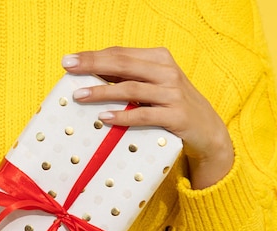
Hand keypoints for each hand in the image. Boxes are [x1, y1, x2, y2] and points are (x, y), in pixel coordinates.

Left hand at [61, 46, 233, 188]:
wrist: (209, 130)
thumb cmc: (173, 105)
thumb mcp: (155, 85)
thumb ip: (130, 77)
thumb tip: (92, 75)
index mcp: (159, 59)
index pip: (121, 53)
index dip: (94, 55)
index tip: (69, 60)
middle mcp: (167, 72)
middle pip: (123, 64)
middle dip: (92, 65)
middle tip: (68, 69)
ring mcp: (173, 94)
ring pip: (131, 89)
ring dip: (102, 91)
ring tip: (80, 95)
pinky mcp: (176, 116)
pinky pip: (144, 115)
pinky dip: (123, 116)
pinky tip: (104, 118)